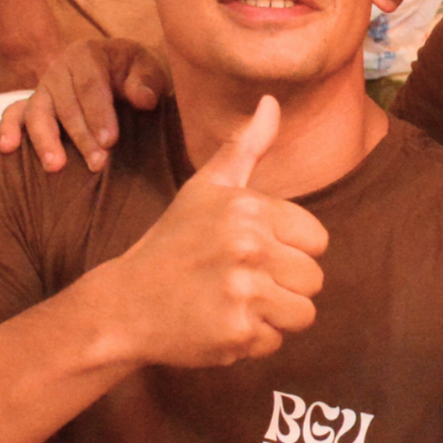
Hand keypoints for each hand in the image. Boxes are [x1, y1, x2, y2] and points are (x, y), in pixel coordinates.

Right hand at [0, 37, 170, 172]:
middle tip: (98, 163)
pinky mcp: (32, 104)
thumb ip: (146, 81)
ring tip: (56, 167)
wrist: (118, 72)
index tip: (110, 141)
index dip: (99, 113)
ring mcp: (42, 87)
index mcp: (86, 54)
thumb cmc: (134, 73)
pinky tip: (9, 150)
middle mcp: (59, 68)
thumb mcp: (147, 68)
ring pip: (37, 113)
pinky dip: (8, 130)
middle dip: (81, 136)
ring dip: (45, 141)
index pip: (90, 85)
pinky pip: (13, 115)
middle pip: (65, 104)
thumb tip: (145, 99)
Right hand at [106, 96, 328, 367]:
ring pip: (303, 313)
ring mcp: (243, 292)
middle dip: (284, 285)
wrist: (124, 304)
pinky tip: (221, 324)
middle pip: (313, 278)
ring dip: (275, 315)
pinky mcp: (237, 333)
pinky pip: (277, 341)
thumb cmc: (172, 243)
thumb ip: (245, 147)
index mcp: (249, 208)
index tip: (253, 253)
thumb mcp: (206, 189)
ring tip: (235, 303)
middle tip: (240, 282)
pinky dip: (254, 340)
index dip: (289, 250)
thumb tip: (272, 102)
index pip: (317, 239)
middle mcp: (249, 246)